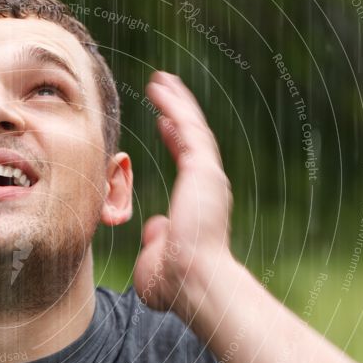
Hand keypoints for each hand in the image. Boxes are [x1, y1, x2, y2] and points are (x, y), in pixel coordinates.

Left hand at [133, 71, 233, 315]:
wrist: (192, 282)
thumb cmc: (175, 282)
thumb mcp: (157, 257)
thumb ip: (157, 239)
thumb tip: (154, 225)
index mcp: (197, 204)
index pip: (187, 162)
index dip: (175, 139)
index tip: (163, 123)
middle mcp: (207, 186)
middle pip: (193, 138)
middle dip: (179, 112)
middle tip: (166, 89)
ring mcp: (207, 176)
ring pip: (192, 128)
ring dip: (176, 102)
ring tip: (162, 80)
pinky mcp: (203, 169)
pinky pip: (188, 128)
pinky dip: (176, 105)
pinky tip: (161, 88)